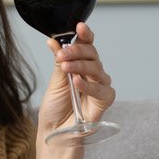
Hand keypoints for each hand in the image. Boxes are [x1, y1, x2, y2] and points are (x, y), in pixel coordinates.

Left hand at [36, 22, 115, 141]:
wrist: (54, 132)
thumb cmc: (54, 108)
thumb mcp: (54, 81)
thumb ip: (59, 62)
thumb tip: (53, 41)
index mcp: (80, 65)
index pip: (86, 45)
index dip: (85, 35)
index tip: (79, 27)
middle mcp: (92, 73)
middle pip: (92, 54)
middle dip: (77, 50)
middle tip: (63, 54)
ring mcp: (99, 86)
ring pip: (97, 68)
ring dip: (80, 66)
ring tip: (66, 68)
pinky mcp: (104, 101)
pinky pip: (102, 89)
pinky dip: (89, 84)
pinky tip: (77, 82)